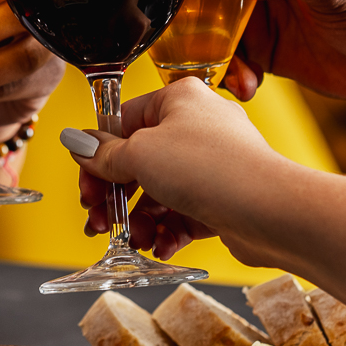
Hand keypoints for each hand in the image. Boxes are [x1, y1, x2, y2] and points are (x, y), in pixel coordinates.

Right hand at [71, 79, 289, 264]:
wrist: (271, 211)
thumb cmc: (211, 168)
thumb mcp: (140, 156)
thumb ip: (102, 153)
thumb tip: (74, 141)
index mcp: (178, 99)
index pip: (124, 122)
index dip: (99, 157)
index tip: (85, 187)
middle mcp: (198, 127)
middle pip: (140, 161)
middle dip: (116, 197)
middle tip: (99, 221)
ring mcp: (213, 164)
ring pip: (161, 192)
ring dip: (141, 220)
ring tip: (136, 240)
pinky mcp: (224, 199)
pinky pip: (184, 214)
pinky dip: (168, 231)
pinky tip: (160, 247)